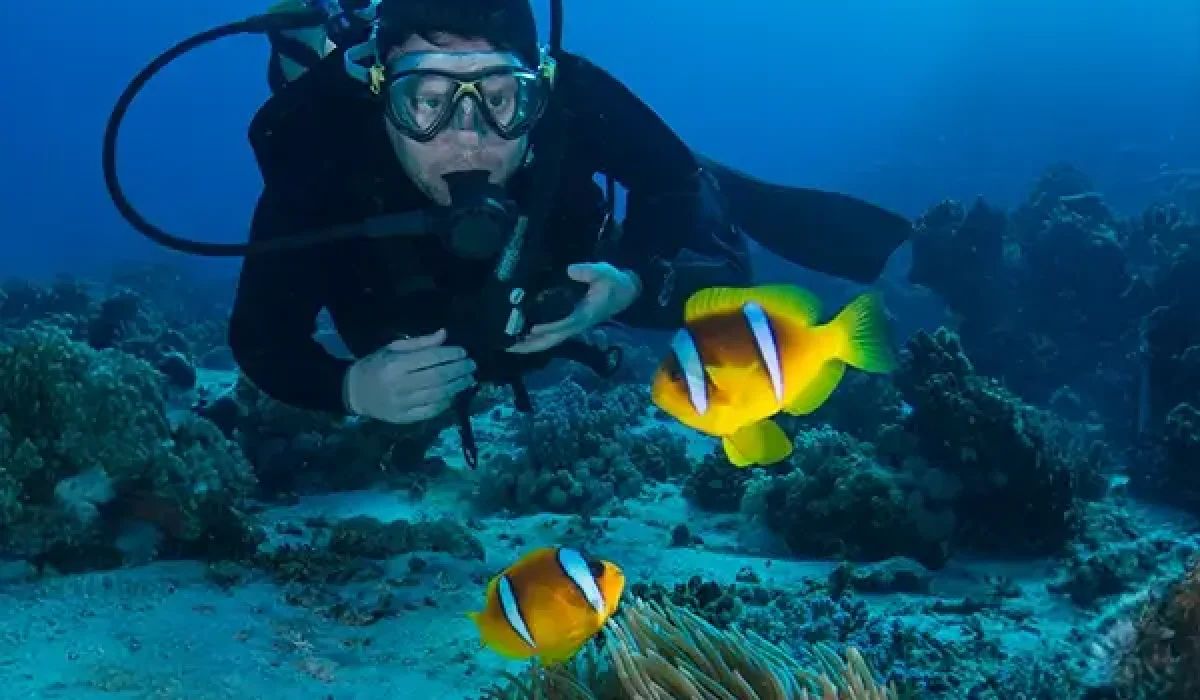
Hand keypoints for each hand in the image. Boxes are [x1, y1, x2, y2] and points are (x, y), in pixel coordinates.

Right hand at [343, 329, 475, 423]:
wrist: (354, 392)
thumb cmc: (375, 365)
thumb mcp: (393, 348)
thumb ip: (420, 343)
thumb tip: (444, 334)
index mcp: (396, 364)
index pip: (431, 358)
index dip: (450, 354)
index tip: (464, 352)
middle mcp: (400, 385)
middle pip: (438, 377)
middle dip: (459, 370)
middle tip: (472, 365)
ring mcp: (402, 404)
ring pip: (438, 395)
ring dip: (457, 386)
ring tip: (469, 379)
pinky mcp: (404, 418)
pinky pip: (431, 411)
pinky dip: (446, 402)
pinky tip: (454, 394)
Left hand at [507, 262, 639, 353]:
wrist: (623, 292)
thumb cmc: (612, 282)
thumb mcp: (604, 272)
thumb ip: (589, 271)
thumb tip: (571, 270)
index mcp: (583, 315)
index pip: (563, 324)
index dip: (548, 327)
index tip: (531, 328)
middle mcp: (575, 325)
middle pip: (550, 340)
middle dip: (529, 345)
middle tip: (507, 346)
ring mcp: (571, 326)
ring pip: (548, 341)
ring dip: (528, 345)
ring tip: (507, 344)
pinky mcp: (568, 323)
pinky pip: (549, 335)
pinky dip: (534, 338)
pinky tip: (520, 335)